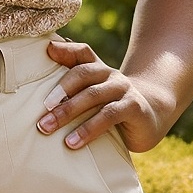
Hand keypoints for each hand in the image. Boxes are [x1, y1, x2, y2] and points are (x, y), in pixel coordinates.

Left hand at [36, 39, 166, 152]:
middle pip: (82, 74)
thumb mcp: (92, 94)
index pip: (81, 52)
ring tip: (47, 128)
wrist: (151, 117)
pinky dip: (89, 129)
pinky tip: (72, 143)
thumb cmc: (110, 105)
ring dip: (68, 112)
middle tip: (41, 109)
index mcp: (97, 68)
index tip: (46, 51)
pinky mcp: (133, 107)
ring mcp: (123, 89)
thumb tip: (43, 67)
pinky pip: (108, 116)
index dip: (64, 49)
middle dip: (59, 91)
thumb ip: (71, 84)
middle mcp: (109, 74)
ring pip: (93, 95)